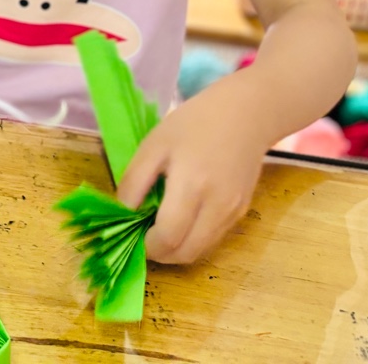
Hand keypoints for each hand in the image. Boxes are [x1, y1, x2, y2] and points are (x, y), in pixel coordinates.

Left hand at [117, 89, 268, 264]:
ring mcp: (234, 212)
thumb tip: (123, 212)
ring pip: (202, 250)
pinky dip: (194, 239)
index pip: (169, 237)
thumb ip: (134, 180)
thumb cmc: (193, 124)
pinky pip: (214, 238)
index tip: (132, 236)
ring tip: (159, 229)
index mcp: (192, 186)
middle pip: (187, 253)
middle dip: (161, 254)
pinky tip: (182, 220)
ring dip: (178, 250)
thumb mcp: (153, 145)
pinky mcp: (242, 212)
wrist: (244, 114)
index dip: (147, 245)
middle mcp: (217, 207)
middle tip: (143, 238)